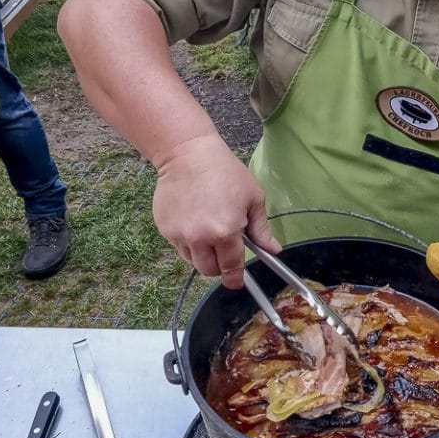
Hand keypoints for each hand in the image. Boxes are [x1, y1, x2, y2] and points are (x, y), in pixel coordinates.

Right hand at [152, 133, 280, 287]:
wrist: (187, 154)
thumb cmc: (226, 172)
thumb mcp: (253, 198)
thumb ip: (261, 230)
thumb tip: (274, 251)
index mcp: (225, 232)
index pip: (231, 268)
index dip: (235, 279)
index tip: (237, 282)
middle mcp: (199, 239)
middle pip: (209, 270)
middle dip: (220, 267)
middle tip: (226, 252)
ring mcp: (179, 235)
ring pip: (193, 260)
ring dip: (203, 254)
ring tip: (209, 230)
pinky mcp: (165, 229)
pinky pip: (179, 246)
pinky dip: (188, 241)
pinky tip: (194, 220)